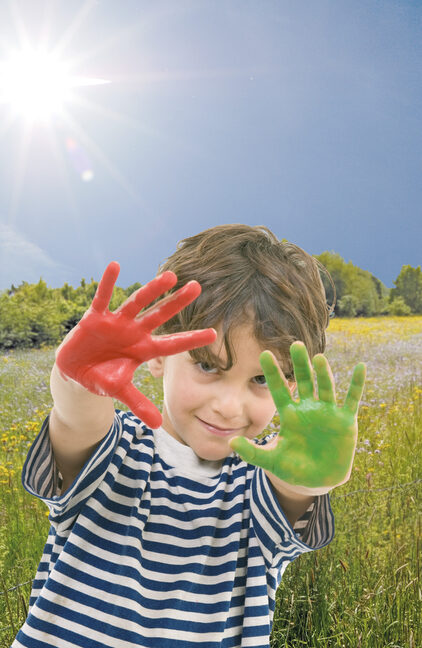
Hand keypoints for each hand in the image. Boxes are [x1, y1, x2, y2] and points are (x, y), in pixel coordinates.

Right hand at [56, 261, 215, 427]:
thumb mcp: (121, 391)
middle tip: (197, 287)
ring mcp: (116, 322)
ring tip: (169, 276)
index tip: (214, 334)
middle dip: (177, 302)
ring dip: (152, 290)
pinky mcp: (95, 317)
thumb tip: (158, 425)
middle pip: (159, 315)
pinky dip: (108, 283)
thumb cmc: (104, 377)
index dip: (191, 339)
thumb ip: (139, 404)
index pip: (172, 344)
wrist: (77, 372)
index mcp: (144, 349)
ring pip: (137, 303)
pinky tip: (115, 265)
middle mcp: (134, 332)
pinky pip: (103, 297)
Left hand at [229, 342, 365, 493]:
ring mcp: (327, 413)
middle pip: (303, 382)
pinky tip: (360, 367)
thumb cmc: (293, 469)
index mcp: (290, 415)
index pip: (279, 389)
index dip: (273, 373)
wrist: (318, 481)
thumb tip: (232, 443)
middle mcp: (308, 408)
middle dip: (300, 365)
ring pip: (325, 388)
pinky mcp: (345, 421)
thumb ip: (253, 452)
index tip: (264, 354)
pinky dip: (356, 384)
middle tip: (295, 344)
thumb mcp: (272, 461)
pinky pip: (352, 399)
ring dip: (324, 374)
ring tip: (319, 358)